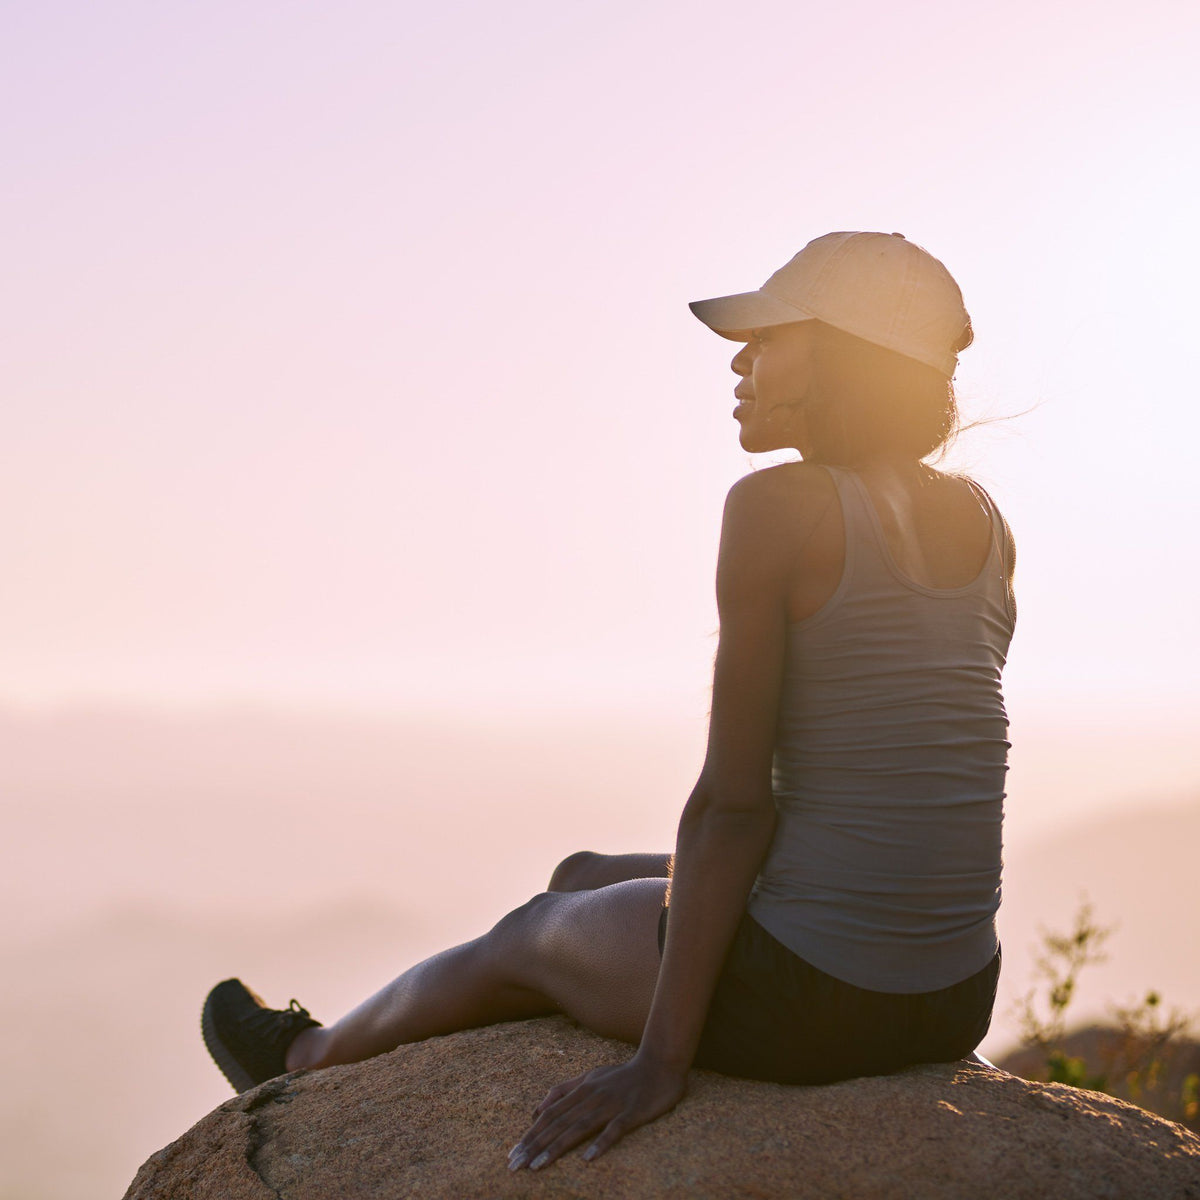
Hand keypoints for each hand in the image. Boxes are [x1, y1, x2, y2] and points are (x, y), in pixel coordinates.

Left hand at [508, 1054, 687, 1171]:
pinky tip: (588, 1160)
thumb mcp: (591, 1076)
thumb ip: (564, 1090)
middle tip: (515, 1165)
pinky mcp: (631, 1113)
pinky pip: (614, 1130)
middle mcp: (592, 1096)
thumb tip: (537, 1108)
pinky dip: (600, 1143)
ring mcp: (611, 1104)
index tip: (513, 1154)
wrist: (660, 1063)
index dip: (530, 1134)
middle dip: (535, 1145)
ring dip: (557, 1147)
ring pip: (579, 1127)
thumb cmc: (624, 1074)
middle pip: (558, 1122)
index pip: (550, 1114)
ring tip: (538, 1166)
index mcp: (581, 1088)